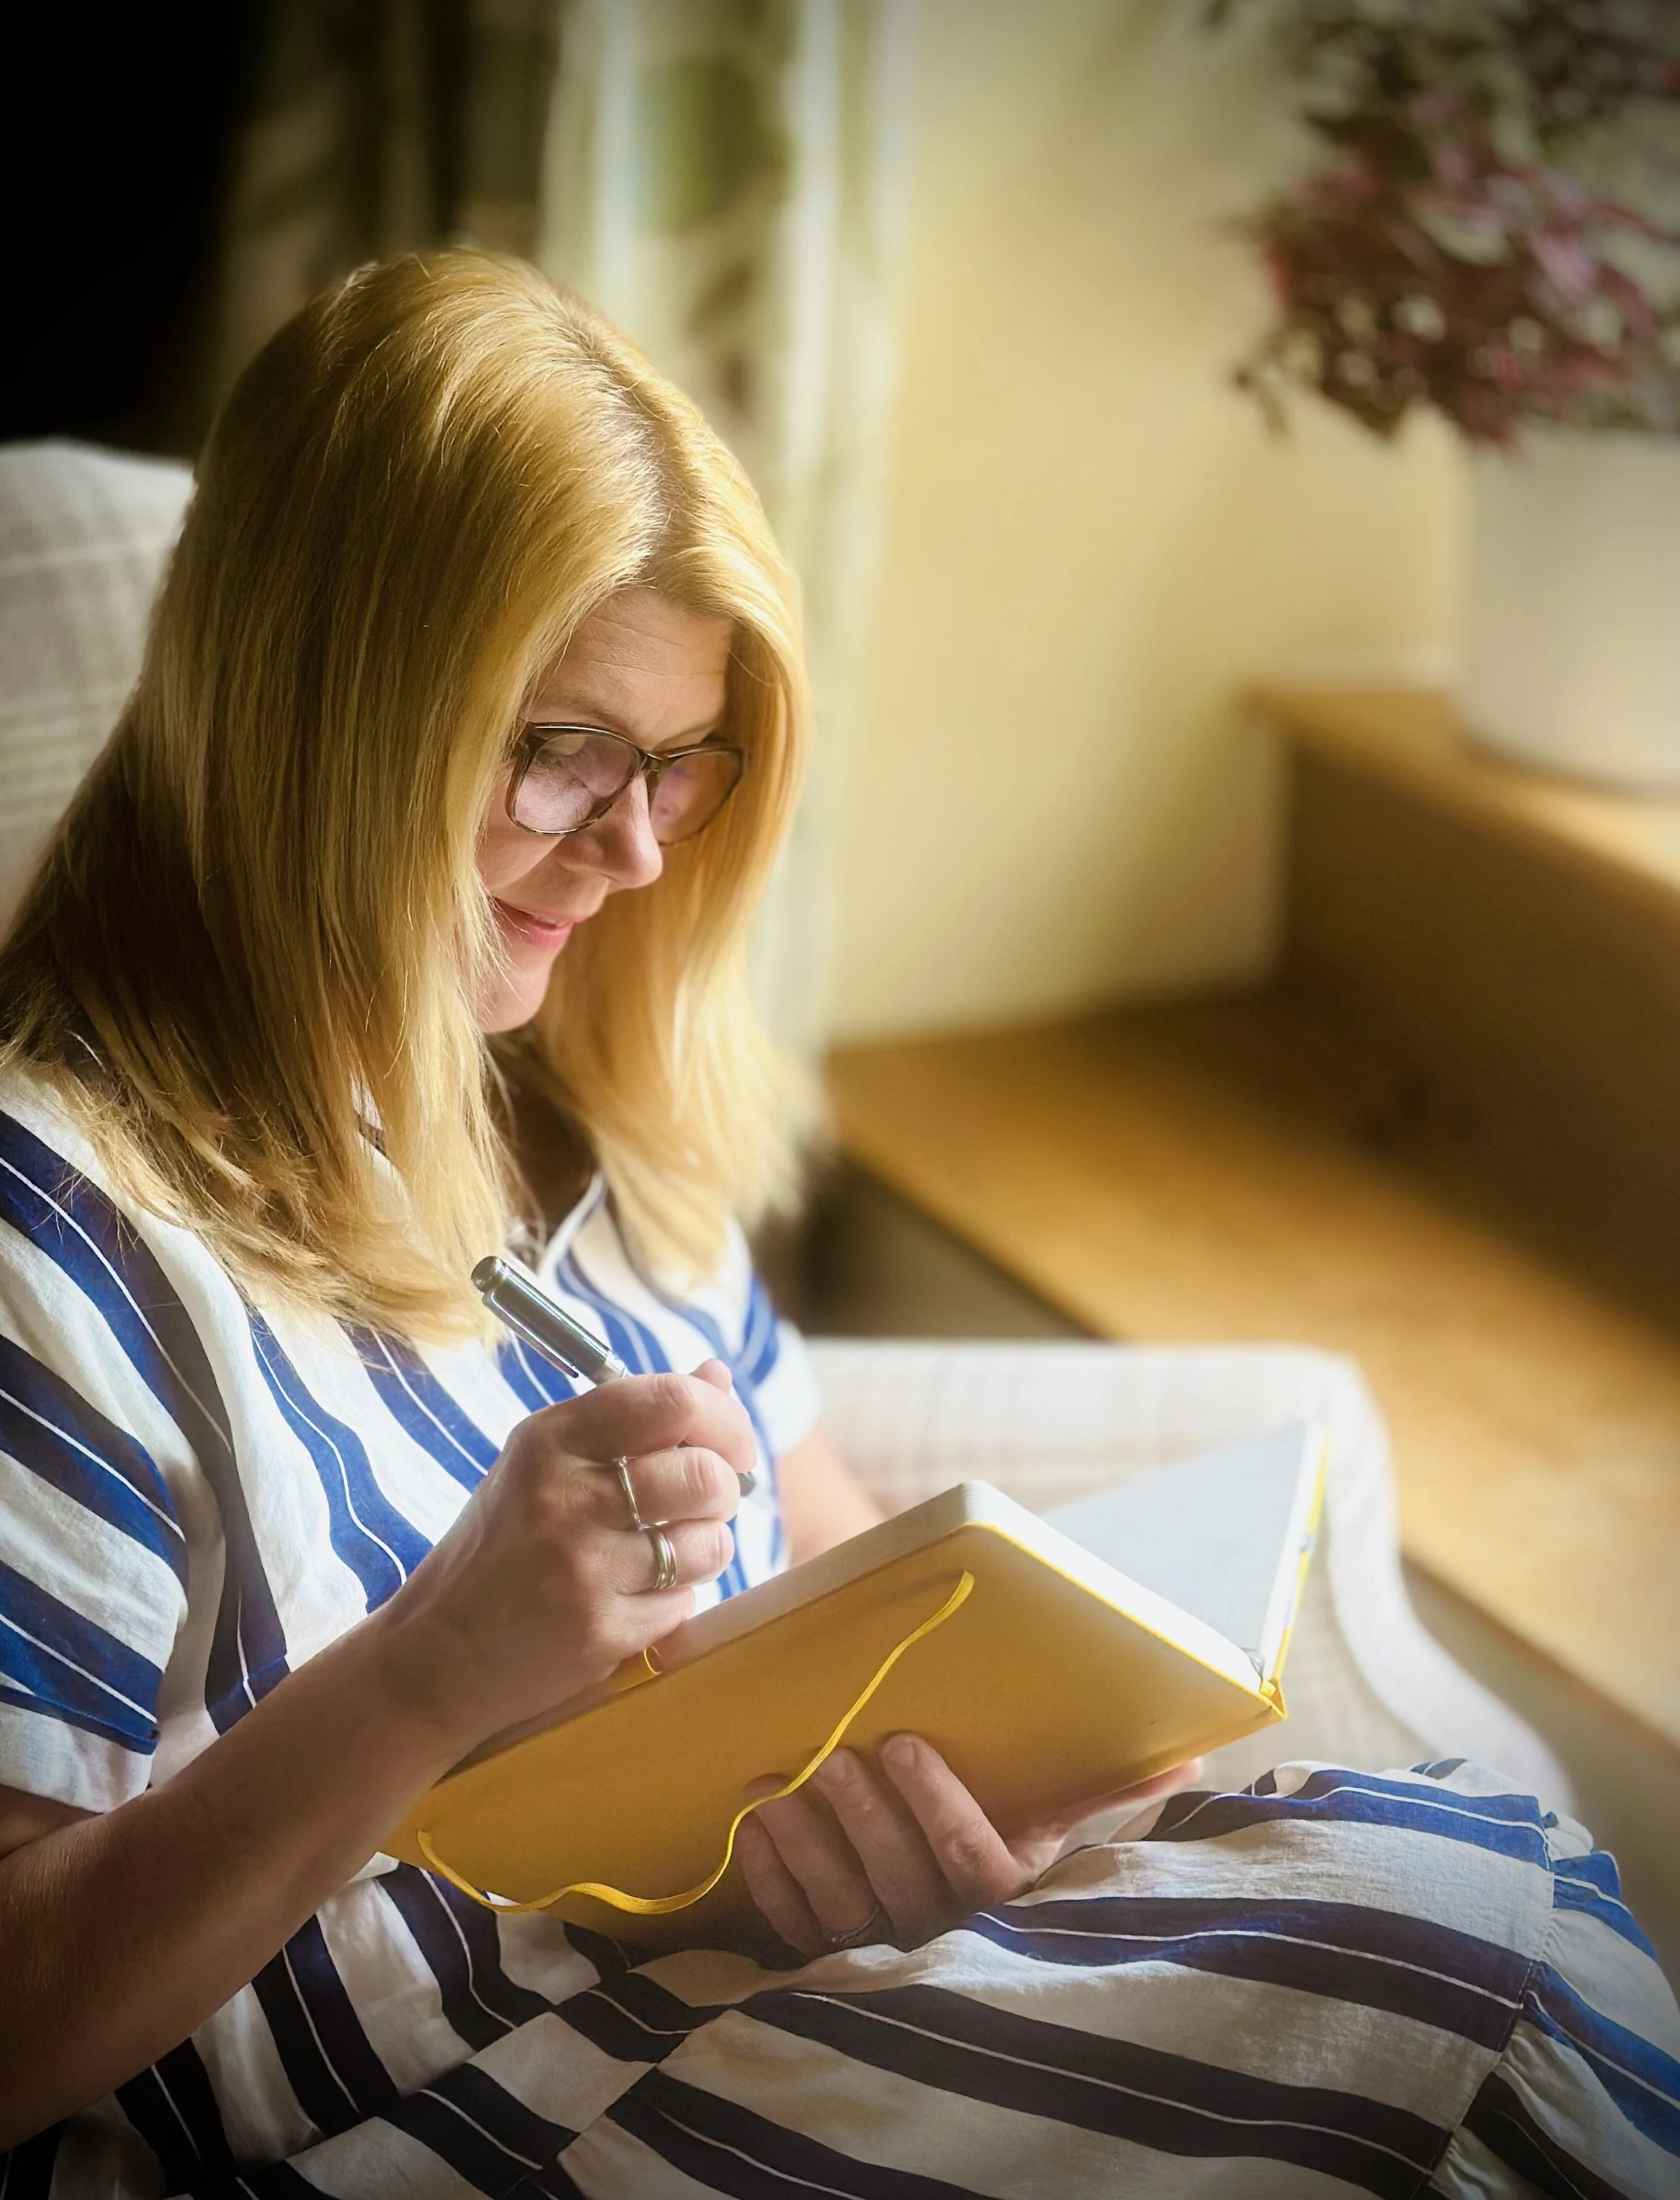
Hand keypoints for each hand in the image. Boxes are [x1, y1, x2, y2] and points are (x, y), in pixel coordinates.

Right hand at [372, 1362, 753, 1757]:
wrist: (437, 1656)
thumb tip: (718, 1374)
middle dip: (724, 1488)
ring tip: (665, 1552)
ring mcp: (582, 1568)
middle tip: (702, 1504)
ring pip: (709, 1542)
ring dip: (706, 1547)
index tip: (732, 1444)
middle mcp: (565, 1497)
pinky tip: (632, 1597)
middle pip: (703, 1473)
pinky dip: (674, 1600)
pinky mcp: (600, 1631)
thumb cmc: (502, 1548)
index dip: (723, 1419)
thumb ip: (633, 1418)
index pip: (670, 1401)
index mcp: (550, 1440)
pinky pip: (685, 1602)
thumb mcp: (548, 1464)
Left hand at [736, 1736, 1202, 1960]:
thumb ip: (1113, 1791)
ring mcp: (883, 1960)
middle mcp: (945, 1938)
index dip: (936, 1805)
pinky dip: (771, 1882)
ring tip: (773, 1784)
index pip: (974, 1863)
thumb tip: (1192, 1753)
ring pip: (839, 1908)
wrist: (961, 1952)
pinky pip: (795, 1930)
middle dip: (863, 1816)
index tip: (901, 1741)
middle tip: (834, 1753)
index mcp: (1006, 1902)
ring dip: (803, 1844)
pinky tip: (752, 1830)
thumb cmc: (1012, 1860)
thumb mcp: (1059, 1831)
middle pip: (900, 1883)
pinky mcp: (830, 1968)